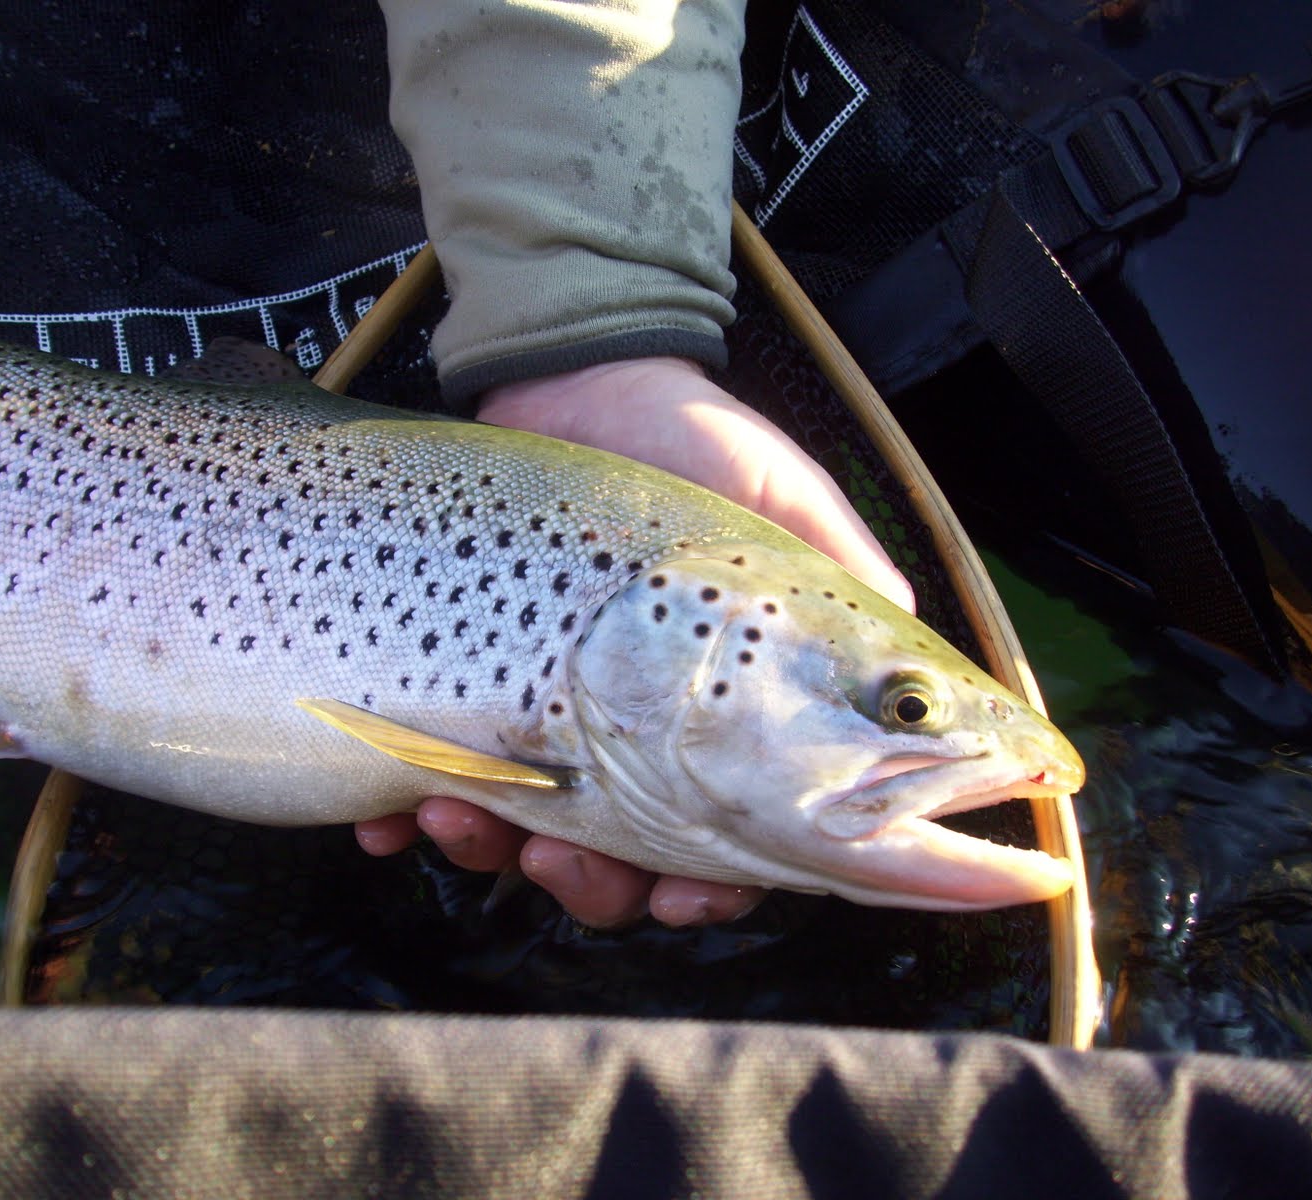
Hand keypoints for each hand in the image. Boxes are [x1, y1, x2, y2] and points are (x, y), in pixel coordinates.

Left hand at [355, 357, 913, 926]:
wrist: (574, 375)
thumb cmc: (691, 443)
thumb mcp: (786, 506)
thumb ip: (847, 588)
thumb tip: (918, 668)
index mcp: (727, 715)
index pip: (734, 840)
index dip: (715, 893)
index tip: (684, 898)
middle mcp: (639, 730)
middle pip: (623, 864)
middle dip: (591, 886)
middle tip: (558, 859)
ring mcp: (546, 714)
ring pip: (523, 836)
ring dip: (493, 851)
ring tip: (463, 814)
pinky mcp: (462, 686)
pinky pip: (428, 778)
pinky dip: (405, 813)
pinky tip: (393, 815)